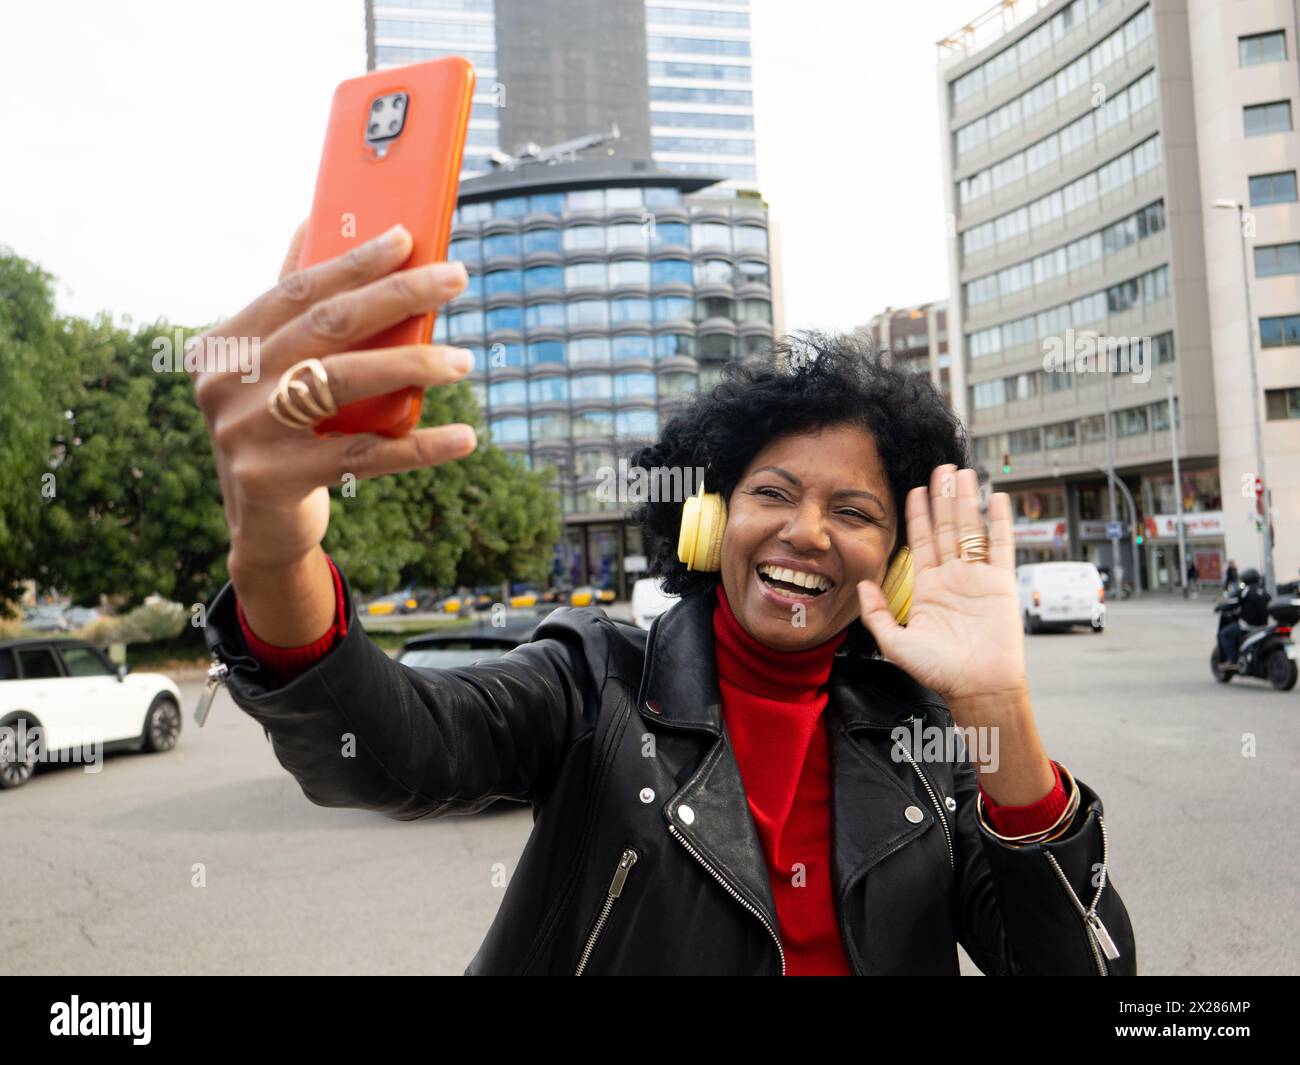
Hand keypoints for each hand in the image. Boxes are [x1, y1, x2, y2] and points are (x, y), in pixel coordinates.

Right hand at [191, 221, 477, 575]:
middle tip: (455, 278)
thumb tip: (312, 221)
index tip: (406, 237)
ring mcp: (244, 433)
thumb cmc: (280, 431)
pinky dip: (419, 447)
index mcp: (223, 345)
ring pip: (343, 383)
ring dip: (412, 365)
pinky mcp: (274, 480)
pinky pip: (363, 454)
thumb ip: (291, 309)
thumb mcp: (273, 370)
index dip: (353, 261)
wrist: (262, 525)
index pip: (296, 289)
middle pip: (325, 327)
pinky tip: (463, 437)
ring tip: (464, 361)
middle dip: (397, 296)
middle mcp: (225, 383)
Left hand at [857, 465, 1056, 805]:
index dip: (918, 515)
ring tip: (962, 473)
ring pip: (971, 530)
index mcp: (928, 588)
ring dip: (966, 502)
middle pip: (947, 528)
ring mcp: (978, 578)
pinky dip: (1001, 522)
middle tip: (941, 468)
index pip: (922, 542)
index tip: (914, 489)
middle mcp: (953, 578)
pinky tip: (997, 498)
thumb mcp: (895, 642)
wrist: (977, 687)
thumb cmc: (939, 671)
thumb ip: (877, 613)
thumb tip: (861, 584)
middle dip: (943, 498)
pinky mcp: (1002, 584)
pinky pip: (1002, 546)